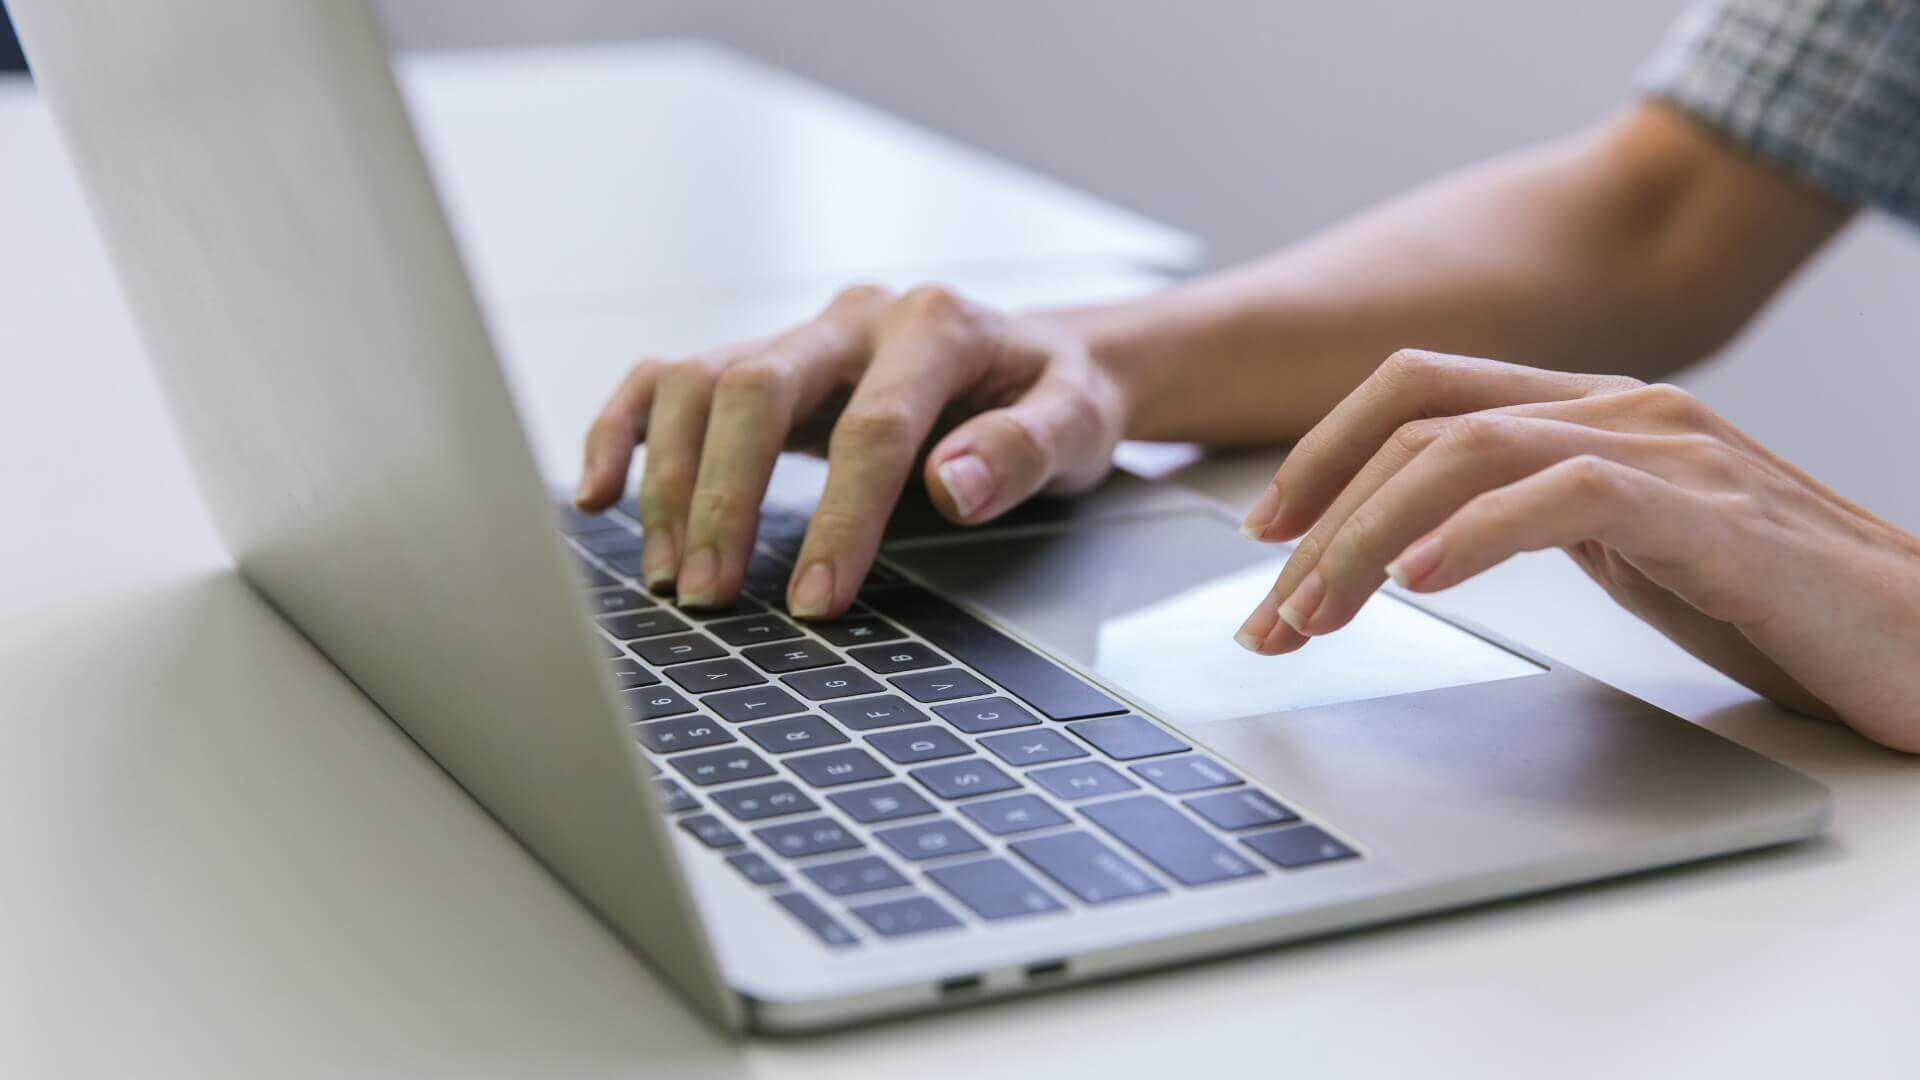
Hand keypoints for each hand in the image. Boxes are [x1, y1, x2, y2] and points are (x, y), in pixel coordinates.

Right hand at [573, 284, 1130, 617]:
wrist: (1037, 361)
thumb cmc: (1057, 398)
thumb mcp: (1081, 421)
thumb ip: (1028, 449)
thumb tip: (954, 485)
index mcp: (936, 325)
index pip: (871, 425)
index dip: (840, 517)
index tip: (816, 598)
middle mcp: (854, 319)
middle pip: (755, 386)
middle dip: (726, 497)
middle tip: (712, 596)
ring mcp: (800, 336)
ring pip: (698, 381)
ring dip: (671, 481)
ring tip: (675, 576)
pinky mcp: (763, 363)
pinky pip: (669, 381)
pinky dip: (623, 432)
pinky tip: (598, 495)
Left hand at [1234, 349, 1919, 752]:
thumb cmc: (1777, 603)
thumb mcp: (1625, 547)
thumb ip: (1537, 515)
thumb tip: (1415, 543)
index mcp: (1592, 408)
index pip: (1421, 387)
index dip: (1324, 449)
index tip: (1263, 533)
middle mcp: (1622, 406)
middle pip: (1422, 421)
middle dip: (1322, 517)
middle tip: (1269, 615)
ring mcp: (1671, 449)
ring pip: (1471, 450)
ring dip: (1370, 535)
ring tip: (1316, 612)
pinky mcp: (1714, 513)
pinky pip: (1568, 495)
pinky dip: (1479, 532)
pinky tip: (1420, 578)